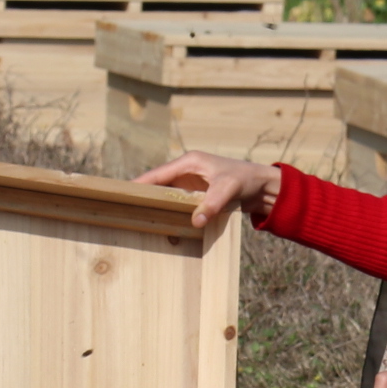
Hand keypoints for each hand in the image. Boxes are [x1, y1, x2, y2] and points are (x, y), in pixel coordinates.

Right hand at [134, 151, 281, 227]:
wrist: (263, 187)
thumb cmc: (246, 180)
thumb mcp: (228, 189)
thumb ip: (212, 204)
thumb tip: (195, 222)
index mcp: (190, 162)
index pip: (158, 174)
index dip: (141, 184)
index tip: (123, 194)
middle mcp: (187, 170)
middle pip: (159, 185)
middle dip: (145, 197)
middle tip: (126, 211)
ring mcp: (192, 183)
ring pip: (167, 195)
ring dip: (158, 206)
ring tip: (139, 220)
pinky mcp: (198, 194)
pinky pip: (178, 203)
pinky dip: (171, 212)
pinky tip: (163, 225)